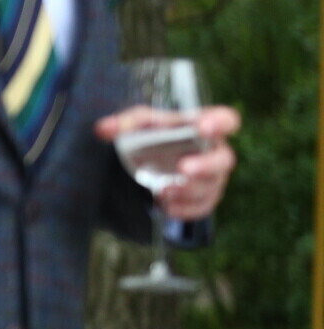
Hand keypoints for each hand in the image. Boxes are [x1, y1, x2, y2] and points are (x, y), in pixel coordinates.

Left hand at [94, 104, 239, 221]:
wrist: (153, 159)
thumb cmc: (155, 134)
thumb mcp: (140, 124)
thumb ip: (125, 123)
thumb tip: (102, 129)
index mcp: (204, 126)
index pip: (226, 120)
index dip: (220, 123)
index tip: (204, 127)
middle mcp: (214, 152)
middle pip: (224, 160)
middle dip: (206, 165)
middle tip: (184, 168)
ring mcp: (212, 177)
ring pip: (212, 187)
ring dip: (189, 191)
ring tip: (164, 190)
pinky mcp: (204, 198)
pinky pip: (202, 207)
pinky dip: (185, 209)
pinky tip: (166, 206)